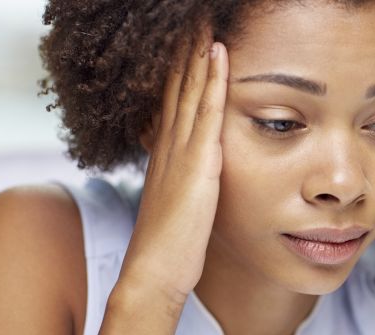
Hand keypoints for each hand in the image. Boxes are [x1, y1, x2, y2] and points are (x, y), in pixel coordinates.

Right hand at [117, 35, 228, 304]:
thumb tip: (195, 168)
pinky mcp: (198, 164)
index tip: (189, 45)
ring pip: (191, 91)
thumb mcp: (174, 202)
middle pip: (178, 87)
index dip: (180, 71)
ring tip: (205, 24)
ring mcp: (182, 152)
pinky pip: (208, 113)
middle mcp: (170, 145)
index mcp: (166, 153)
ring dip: (198, 54)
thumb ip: (182, 179)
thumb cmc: (169, 244)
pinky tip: (219, 56)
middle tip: (192, 22)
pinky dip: (212, 81)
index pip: (173, 101)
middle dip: (186, 53)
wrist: (155, 270)